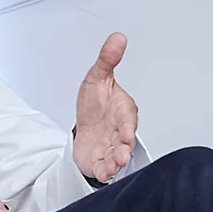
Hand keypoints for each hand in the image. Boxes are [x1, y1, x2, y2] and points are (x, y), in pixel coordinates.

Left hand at [71, 30, 139, 184]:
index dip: (128, 127)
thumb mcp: (97, 77)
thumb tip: (118, 38)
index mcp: (123, 111)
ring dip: (115, 162)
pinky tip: (103, 173)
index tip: (127, 133)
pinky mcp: (101, 160)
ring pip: (116, 156)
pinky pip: (105, 168)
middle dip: (123, 148)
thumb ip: (107, 60)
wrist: (83, 125)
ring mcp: (111, 147)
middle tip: (120, 154)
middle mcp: (120, 131)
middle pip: (124, 141)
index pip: (129, 119)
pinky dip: (104, 172)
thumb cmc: (95, 103)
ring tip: (113, 165)